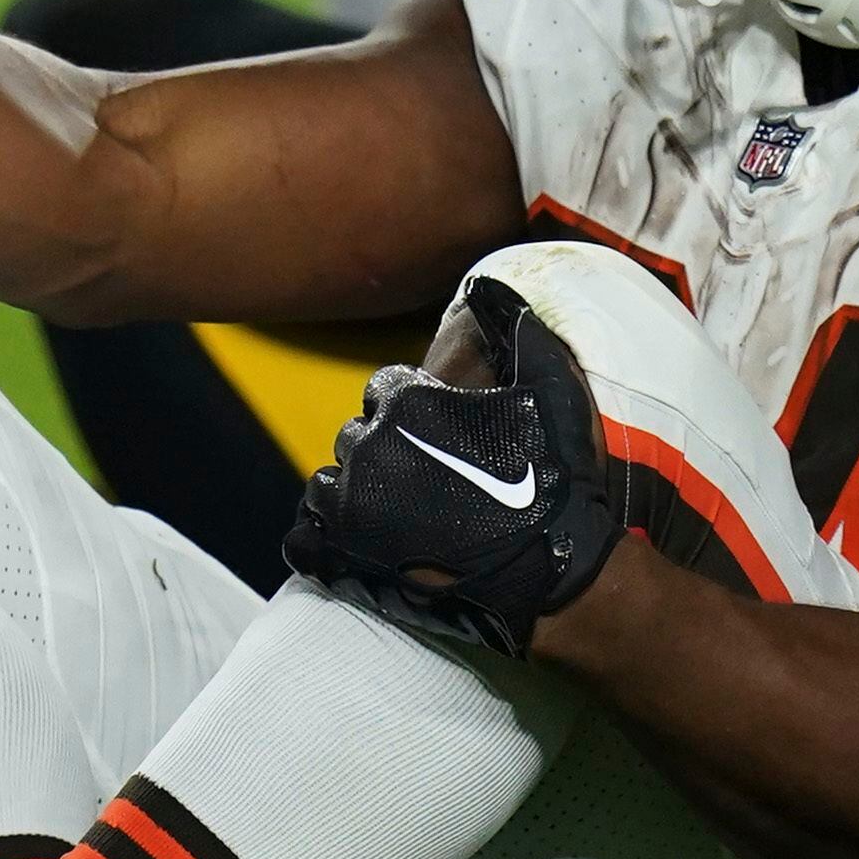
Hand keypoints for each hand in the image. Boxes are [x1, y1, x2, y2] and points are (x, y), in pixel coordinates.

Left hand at [281, 277, 626, 655]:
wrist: (551, 568)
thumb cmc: (554, 480)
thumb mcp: (552, 390)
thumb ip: (520, 333)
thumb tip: (492, 290)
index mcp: (406, 402)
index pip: (384, 390)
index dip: (407, 410)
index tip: (431, 433)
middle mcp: (369, 446)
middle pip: (356, 438)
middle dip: (380, 453)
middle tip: (418, 480)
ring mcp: (352, 504)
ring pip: (328, 486)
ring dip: (352, 495)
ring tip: (390, 517)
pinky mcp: (346, 556)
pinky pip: (304, 541)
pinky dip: (317, 542)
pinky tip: (346, 547)